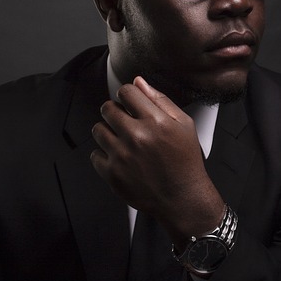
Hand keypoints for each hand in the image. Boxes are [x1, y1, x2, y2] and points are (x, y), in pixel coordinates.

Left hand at [90, 76, 223, 240]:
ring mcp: (122, 156)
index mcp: (155, 121)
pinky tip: (120, 158)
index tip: (130, 103)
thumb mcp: (184, 125)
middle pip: (107, 108)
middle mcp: (137, 137)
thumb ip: (161, 100)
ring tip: (122, 141)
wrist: (182, 198)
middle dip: (114, 111)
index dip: (128, 95)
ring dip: (107, 132)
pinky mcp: (112, 174)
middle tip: (124, 121)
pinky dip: (104, 155)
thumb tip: (139, 82)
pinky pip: (94, 155)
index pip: (126, 92)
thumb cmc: (185, 162)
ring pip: (97, 130)